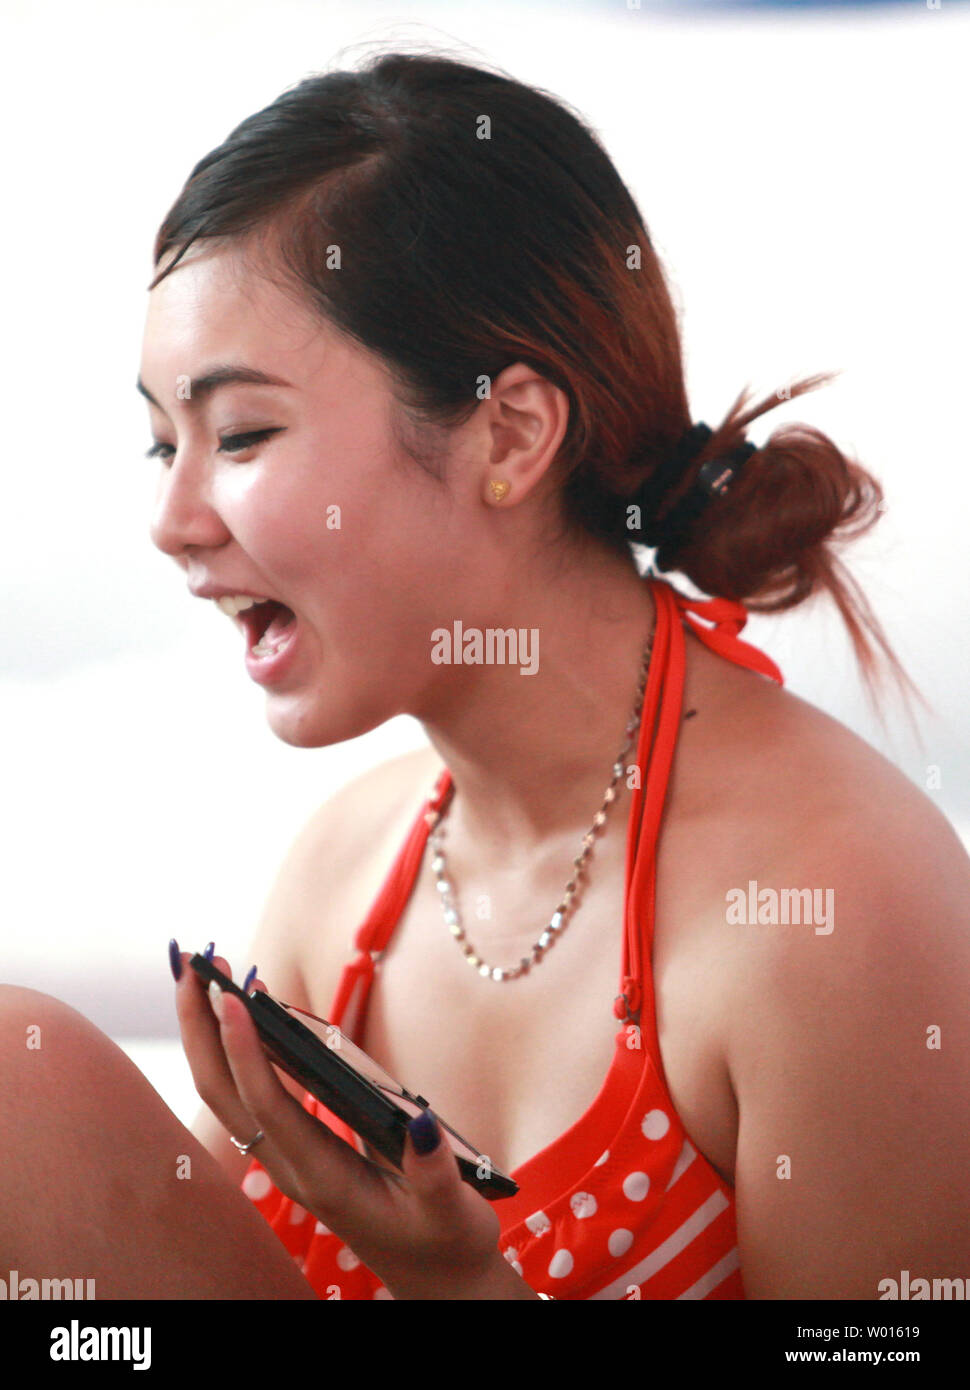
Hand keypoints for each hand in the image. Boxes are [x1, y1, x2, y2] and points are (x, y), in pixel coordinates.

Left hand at [171, 947, 535, 1298]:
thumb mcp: (451, 1211)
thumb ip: (434, 1169)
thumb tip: (418, 1121)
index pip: (269, 1107)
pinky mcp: (298, 1150)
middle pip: (224, 1094)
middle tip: (196, 962)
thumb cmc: (445, 1241)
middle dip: (203, 1028)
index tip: (234, 998)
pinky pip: (253, 1094)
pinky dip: (239, 1047)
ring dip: (210, 1033)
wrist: (435, 1279)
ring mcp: (290, 1159)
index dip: (247, 1051)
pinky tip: (249, 1011)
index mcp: (324, 1179)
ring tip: (208, 972)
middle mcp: (294, 1167)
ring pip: (229, 1093)